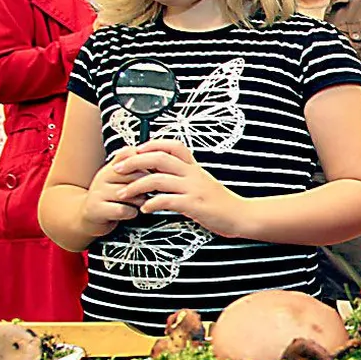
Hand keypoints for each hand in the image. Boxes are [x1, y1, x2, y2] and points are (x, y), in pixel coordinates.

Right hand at [82, 146, 144, 234]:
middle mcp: (103, 176)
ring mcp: (98, 192)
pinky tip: (128, 212)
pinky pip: (124, 210)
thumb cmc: (110, 195)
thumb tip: (149, 152)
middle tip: (143, 193)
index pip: (134, 160)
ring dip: (140, 202)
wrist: (90, 214)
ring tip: (135, 203)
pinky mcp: (96, 209)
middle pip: (137, 177)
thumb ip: (135, 165)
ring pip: (132, 194)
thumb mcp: (122, 177)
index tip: (152, 176)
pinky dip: (131, 213)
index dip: (148, 169)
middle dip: (146, 187)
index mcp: (112, 167)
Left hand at [114, 139, 248, 235]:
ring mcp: (193, 188)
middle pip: (158, 158)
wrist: (242, 215)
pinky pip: (166, 201)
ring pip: (157, 179)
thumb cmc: (222, 203)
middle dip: (133, 161)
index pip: (172, 145)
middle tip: (118, 169)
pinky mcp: (194, 205)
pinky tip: (144, 209)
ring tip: (123, 194)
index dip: (150, 144)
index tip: (134, 150)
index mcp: (194, 167)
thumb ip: (186, 176)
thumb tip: (165, 174)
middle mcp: (192, 173)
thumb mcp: (204, 182)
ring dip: (135, 186)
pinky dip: (151, 204)